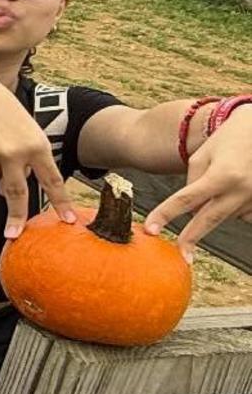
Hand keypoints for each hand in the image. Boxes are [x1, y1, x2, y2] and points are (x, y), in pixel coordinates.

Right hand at [0, 73, 76, 237]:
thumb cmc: (2, 112)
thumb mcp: (23, 131)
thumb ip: (24, 161)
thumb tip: (5, 192)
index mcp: (36, 144)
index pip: (52, 180)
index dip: (61, 202)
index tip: (68, 221)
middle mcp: (15, 152)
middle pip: (17, 192)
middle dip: (16, 216)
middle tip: (13, 234)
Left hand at [146, 110, 251, 261]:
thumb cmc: (229, 139)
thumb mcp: (203, 155)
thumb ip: (192, 182)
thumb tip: (192, 209)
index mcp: (221, 175)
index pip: (185, 200)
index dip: (165, 215)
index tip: (150, 229)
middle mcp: (240, 189)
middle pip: (207, 219)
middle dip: (191, 237)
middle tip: (182, 255)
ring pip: (224, 214)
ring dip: (217, 205)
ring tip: (227, 179)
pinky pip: (241, 214)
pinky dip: (233, 206)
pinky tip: (239, 188)